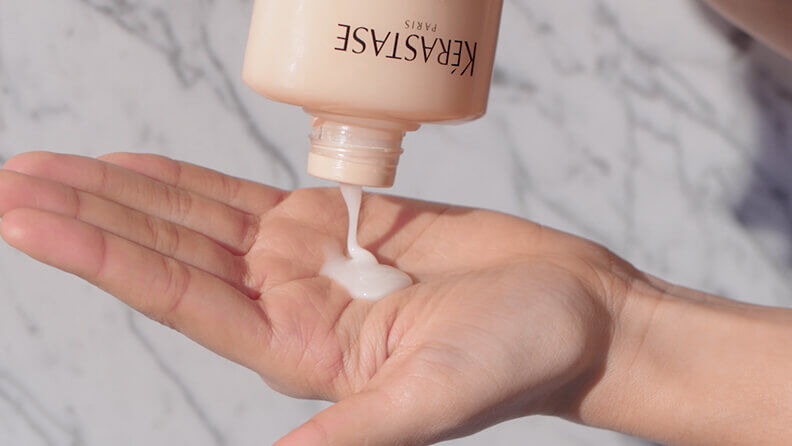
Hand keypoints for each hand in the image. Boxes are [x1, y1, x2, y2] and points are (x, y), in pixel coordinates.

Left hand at [0, 152, 637, 444]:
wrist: (567, 311)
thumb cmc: (516, 358)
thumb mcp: (425, 401)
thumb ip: (346, 433)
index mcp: (295, 348)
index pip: (174, 294)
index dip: (99, 254)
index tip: (28, 217)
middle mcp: (286, 302)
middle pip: (167, 250)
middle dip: (90, 213)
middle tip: (13, 175)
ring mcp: (307, 259)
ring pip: (196, 218)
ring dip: (125, 191)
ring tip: (52, 164)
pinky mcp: (337, 222)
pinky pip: (243, 195)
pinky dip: (188, 179)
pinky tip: (138, 167)